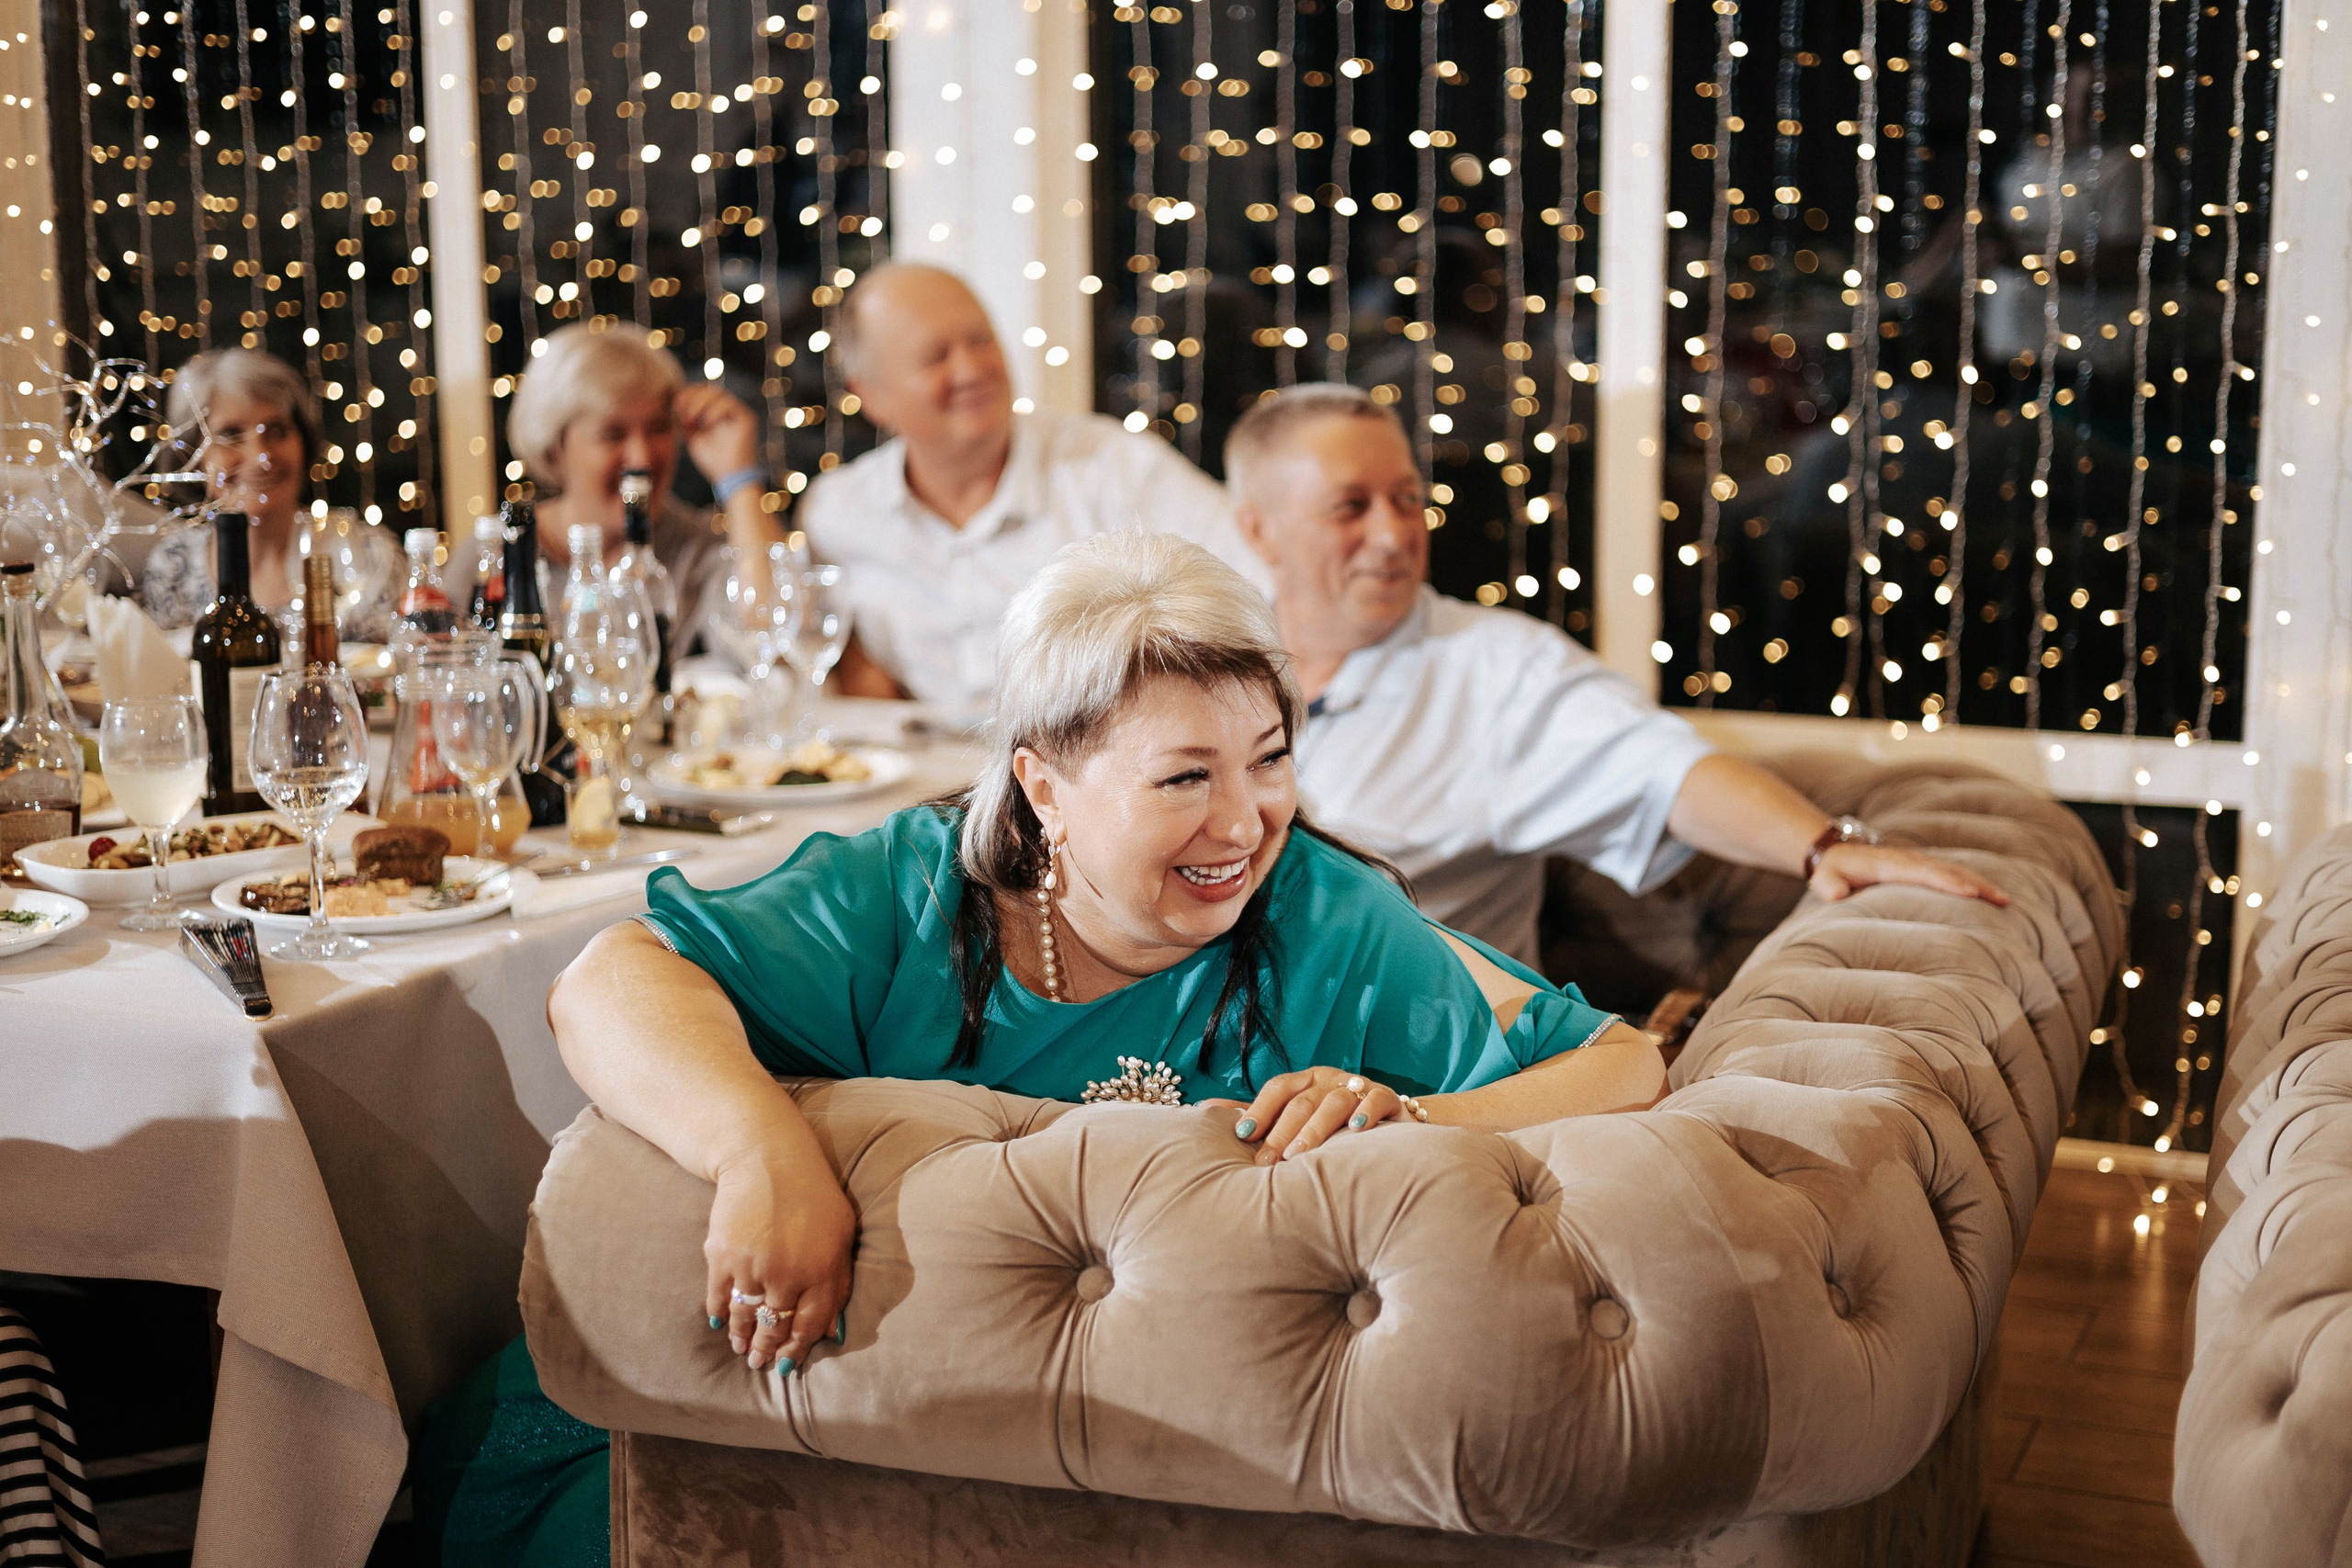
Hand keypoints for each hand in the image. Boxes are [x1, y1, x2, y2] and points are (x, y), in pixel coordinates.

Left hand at [676, 382, 760, 484]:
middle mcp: (730, 411)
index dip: (688, 393)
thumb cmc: (713, 462)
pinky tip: (707, 424)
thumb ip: (687, 421)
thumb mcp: (693, 438)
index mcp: (717, 414)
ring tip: (691, 417)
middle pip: (710, 390)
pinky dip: (715, 411)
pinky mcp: (747, 418)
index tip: (675, 404)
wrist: (730, 479)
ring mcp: (739, 413)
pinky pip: (730, 404)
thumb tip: (676, 403)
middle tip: (680, 408)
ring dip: (701, 402)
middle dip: (692, 396)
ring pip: (719, 393)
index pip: (703, 393)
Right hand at [704, 1148, 855, 1374]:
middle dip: (766, 1350)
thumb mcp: (842, 1235)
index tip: (787, 1362)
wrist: (767, 1159)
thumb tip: (832, 1331)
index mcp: (824, 1270)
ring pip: (745, 1317)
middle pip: (775, 1327)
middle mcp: (788, 1274)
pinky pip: (719, 1298)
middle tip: (759, 1363)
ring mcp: (753, 1267)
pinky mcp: (722, 1256)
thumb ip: (839, 1284)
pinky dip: (719, 1314)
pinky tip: (721, 1324)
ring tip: (740, 1349)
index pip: (809, 1326)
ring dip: (742, 1338)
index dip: (797, 1349)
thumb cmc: (813, 1196)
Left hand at [1208, 1067, 1410, 1166]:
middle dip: (1281, 1132)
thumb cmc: (1333, 1122)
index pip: (1278, 1088)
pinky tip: (1355, 1131)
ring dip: (1316, 1128)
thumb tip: (1204, 1109)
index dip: (1259, 1109)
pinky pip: (1376, 1100)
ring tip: (1299, 1154)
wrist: (1391, 1123)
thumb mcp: (1294, 1114)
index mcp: (1306, 1080)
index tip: (1241, 1136)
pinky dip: (1366, 1113)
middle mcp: (1330, 1079)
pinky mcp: (1388, 1099)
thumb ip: (1256, 1114)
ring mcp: (1360, 1086)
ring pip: (1335, 1101)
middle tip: (1266, 1163)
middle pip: (1302, 1101)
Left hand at [1811, 841, 2008, 906]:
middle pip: (1948, 870)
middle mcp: (1909, 860)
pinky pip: (1951, 874)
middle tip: (2001, 900)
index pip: (1923, 872)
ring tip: (2005, 901)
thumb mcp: (1825, 880)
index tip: (1970, 893)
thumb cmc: (1832, 872)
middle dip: (1976, 884)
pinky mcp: (1923, 870)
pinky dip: (1972, 883)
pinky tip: (1991, 897)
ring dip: (1980, 884)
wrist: (1835, 853)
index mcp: (1889, 865)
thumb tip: (1838, 894)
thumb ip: (1831, 887)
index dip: (1947, 882)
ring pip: (1955, 871)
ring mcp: (1918, 863)